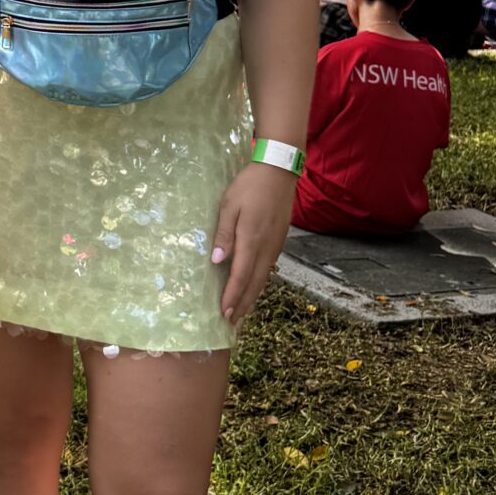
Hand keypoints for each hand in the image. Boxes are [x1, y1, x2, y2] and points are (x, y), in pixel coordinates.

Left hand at [209, 158, 299, 325]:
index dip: (232, 297)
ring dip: (252, 297)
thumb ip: (223, 235)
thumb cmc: (249, 187)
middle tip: (232, 323)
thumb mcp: (229, 206)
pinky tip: (253, 287)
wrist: (278, 171)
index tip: (224, 314)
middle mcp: (266, 248)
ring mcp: (275, 246)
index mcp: (252, 241)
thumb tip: (216, 262)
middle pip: (254, 284)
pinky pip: (268, 269)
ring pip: (263, 278)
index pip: (241, 277)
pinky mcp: (278, 241)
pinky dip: (259, 283)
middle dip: (243, 305)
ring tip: (242, 312)